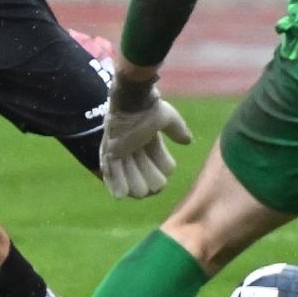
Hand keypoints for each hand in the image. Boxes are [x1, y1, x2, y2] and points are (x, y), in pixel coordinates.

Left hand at [100, 82, 192, 199]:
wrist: (132, 100)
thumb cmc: (150, 107)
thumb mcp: (168, 119)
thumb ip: (177, 129)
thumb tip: (188, 141)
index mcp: (150, 142)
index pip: (162, 164)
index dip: (165, 166)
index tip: (167, 164)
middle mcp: (135, 150)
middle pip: (146, 175)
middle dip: (152, 180)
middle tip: (154, 178)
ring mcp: (121, 153)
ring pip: (129, 178)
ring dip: (137, 186)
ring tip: (142, 191)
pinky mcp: (109, 153)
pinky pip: (111, 174)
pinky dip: (115, 185)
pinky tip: (120, 196)